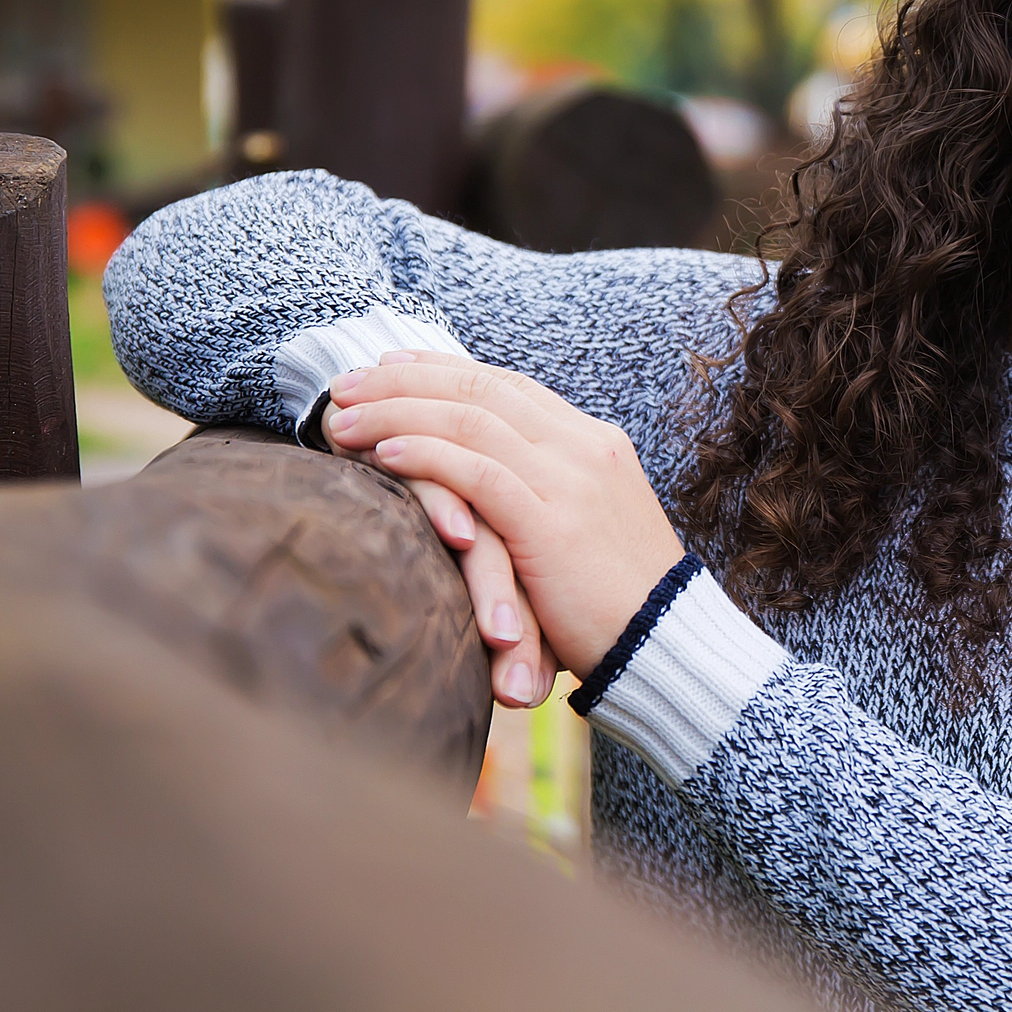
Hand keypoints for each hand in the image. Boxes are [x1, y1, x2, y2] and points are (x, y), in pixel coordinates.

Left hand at [322, 352, 686, 686]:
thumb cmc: (619, 602)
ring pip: (470, 420)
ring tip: (343, 420)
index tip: (389, 367)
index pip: (507, 385)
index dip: (442, 370)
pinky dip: (424, 456)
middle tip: (345, 384)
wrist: (667, 644)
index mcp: (595, 442)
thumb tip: (488, 494)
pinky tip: (381, 454)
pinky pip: (477, 471)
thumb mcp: (586, 529)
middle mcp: (584, 447)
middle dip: (404, 379)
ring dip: (397, 413)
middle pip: (481, 388)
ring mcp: (571, 479)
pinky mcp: (552, 523)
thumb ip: (545, 497)